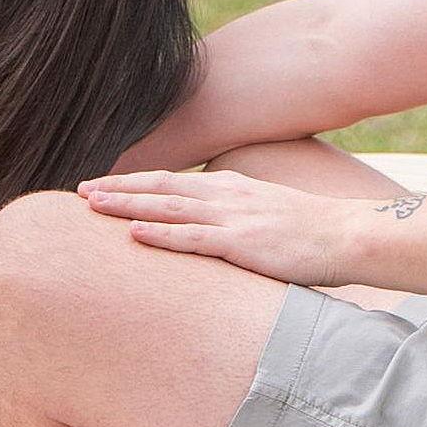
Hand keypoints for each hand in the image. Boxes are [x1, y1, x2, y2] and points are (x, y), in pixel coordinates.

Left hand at [74, 169, 367, 287]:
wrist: (347, 236)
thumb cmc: (310, 233)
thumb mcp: (267, 214)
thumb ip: (236, 218)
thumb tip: (213, 231)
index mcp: (230, 187)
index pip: (171, 182)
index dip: (134, 183)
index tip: (102, 186)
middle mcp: (225, 195)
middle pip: (160, 188)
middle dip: (118, 188)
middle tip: (79, 191)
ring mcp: (232, 218)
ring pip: (167, 208)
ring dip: (126, 205)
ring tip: (91, 205)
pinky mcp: (242, 243)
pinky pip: (192, 238)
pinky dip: (160, 233)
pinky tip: (134, 233)